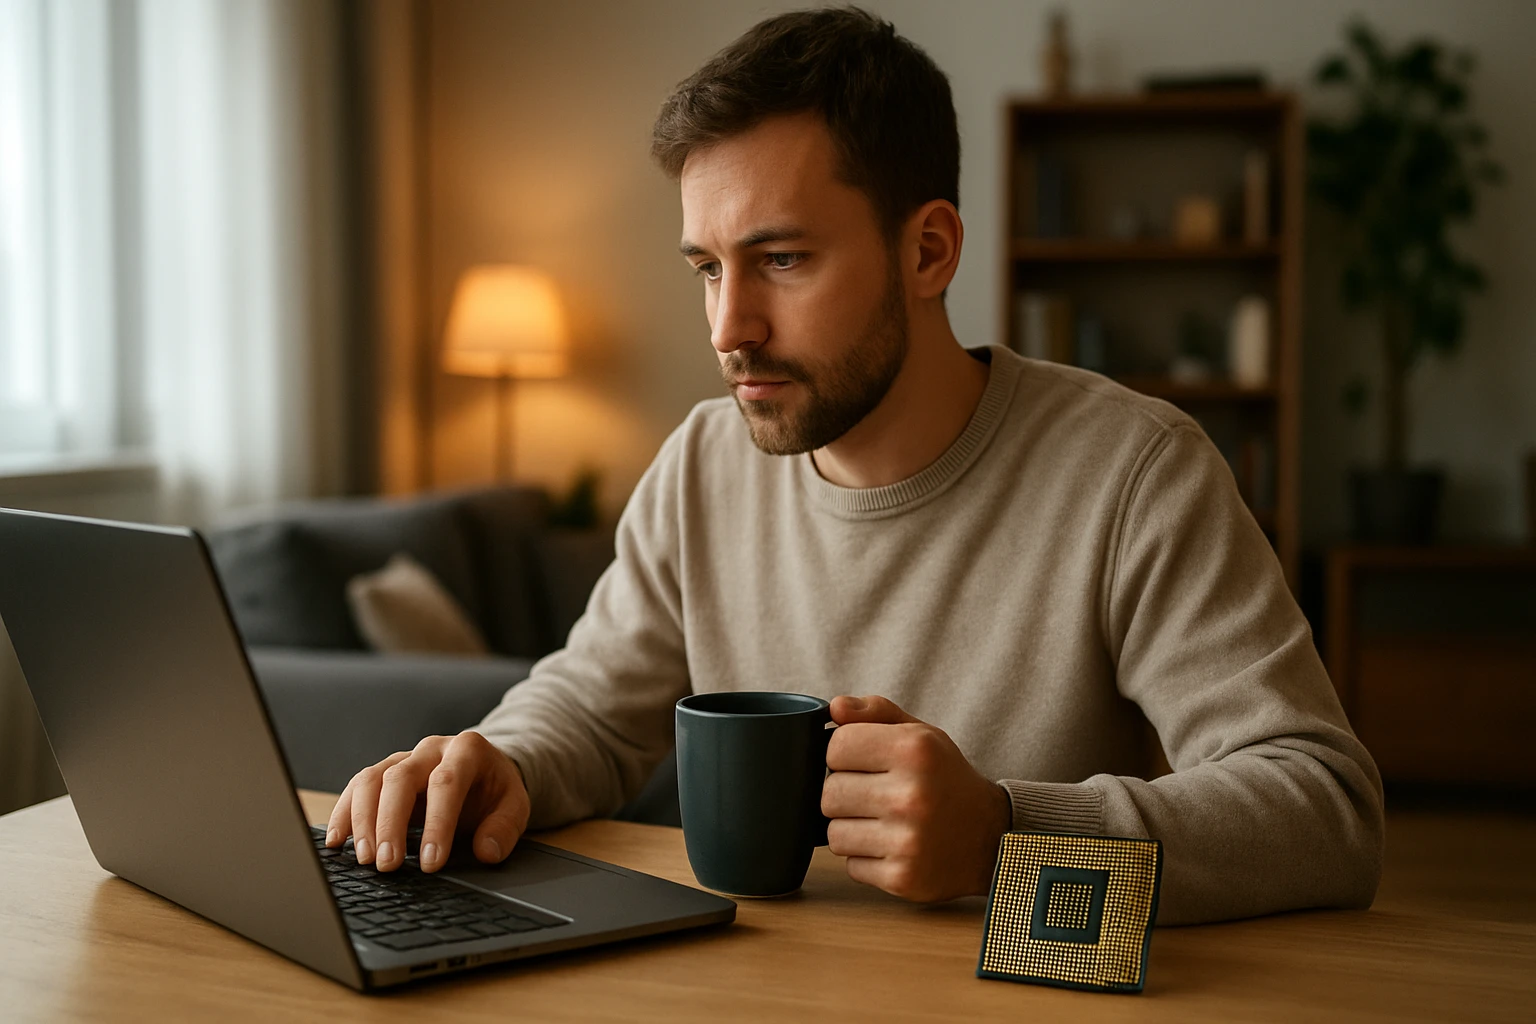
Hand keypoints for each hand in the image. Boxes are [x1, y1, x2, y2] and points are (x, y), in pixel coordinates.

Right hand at [325, 731, 529, 873]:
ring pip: (371, 780)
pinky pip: (356, 787)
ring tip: (365, 859)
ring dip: (363, 821)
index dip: (437, 823)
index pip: (446, 783)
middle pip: (400, 778)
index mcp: (467, 750)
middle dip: (390, 824)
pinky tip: (337, 842)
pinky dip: (344, 814)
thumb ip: (504, 828)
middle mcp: (430, 749)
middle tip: (387, 864)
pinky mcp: (383, 772)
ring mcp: (403, 758)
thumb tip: (486, 852)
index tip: (431, 862)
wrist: (485, 770)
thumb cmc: (496, 790)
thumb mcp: (515, 805)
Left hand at [821, 695, 1011, 901]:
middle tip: (874, 795)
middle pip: (829, 793)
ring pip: (834, 833)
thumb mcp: (922, 735)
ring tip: (884, 822)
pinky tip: (893, 847)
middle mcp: (911, 795)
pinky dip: (866, 858)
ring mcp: (907, 840)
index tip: (862, 761)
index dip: (843, 754)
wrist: (992, 837)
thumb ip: (877, 713)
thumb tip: (835, 707)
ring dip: (852, 829)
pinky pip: (851, 865)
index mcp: (914, 750)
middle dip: (845, 794)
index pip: (836, 747)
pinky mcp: (902, 877)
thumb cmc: (947, 780)